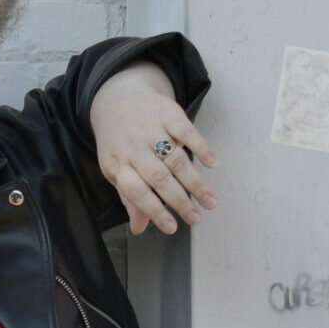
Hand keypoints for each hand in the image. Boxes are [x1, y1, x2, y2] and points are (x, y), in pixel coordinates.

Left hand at [88, 62, 218, 234]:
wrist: (118, 98)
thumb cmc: (119, 143)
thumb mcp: (116, 170)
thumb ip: (129, 198)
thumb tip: (139, 228)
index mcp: (118, 165)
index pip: (136, 192)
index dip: (154, 211)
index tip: (172, 227)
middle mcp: (133, 148)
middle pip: (159, 179)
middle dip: (180, 201)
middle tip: (196, 218)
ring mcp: (151, 130)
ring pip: (175, 159)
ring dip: (195, 182)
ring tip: (209, 201)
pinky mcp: (168, 113)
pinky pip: (186, 131)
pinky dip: (200, 147)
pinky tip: (212, 163)